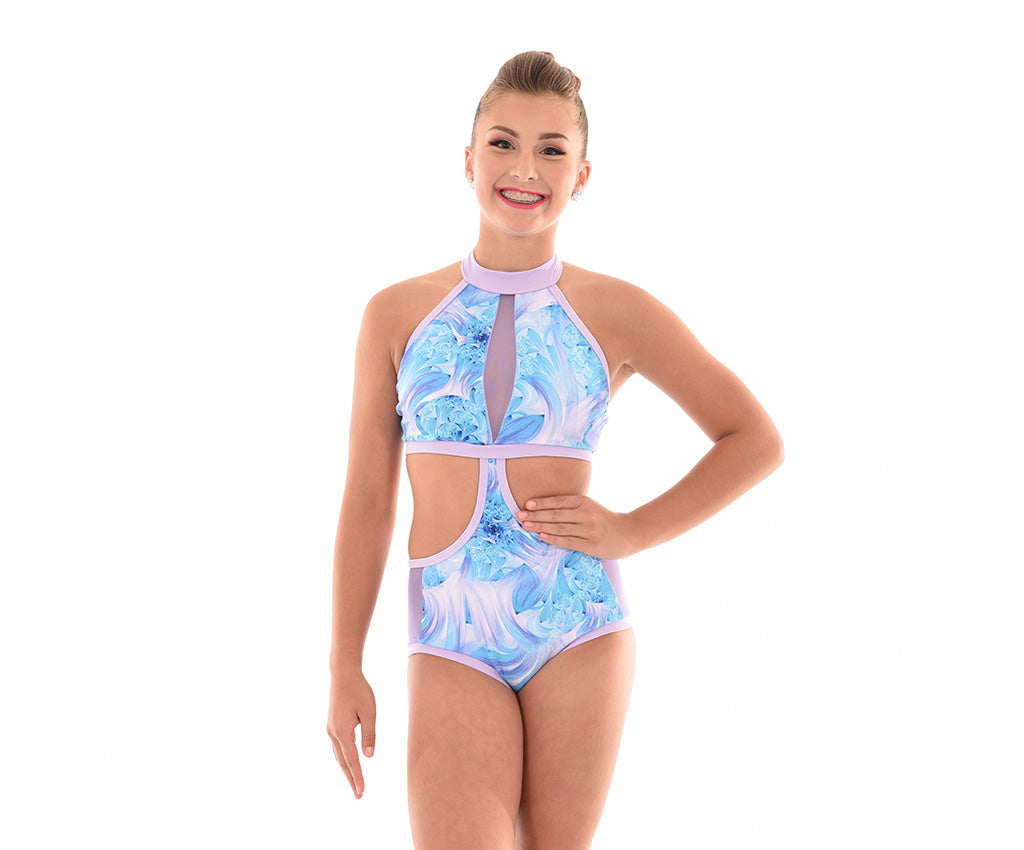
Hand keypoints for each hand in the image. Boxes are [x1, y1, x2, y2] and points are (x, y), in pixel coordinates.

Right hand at [326, 668, 375, 798]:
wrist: (343, 674)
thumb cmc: (359, 690)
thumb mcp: (369, 712)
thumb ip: (369, 735)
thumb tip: (368, 756)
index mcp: (342, 731)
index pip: (352, 760)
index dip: (357, 777)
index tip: (361, 791)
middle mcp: (333, 733)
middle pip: (343, 762)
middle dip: (351, 779)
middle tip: (359, 795)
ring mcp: (331, 729)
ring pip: (339, 756)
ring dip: (347, 770)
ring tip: (355, 783)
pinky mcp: (332, 725)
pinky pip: (338, 747)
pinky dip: (343, 758)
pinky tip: (348, 762)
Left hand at [516, 494, 635, 558]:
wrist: (627, 533)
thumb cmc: (603, 519)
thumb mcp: (589, 506)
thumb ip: (571, 506)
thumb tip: (543, 509)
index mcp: (584, 502)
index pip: (558, 501)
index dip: (542, 503)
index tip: (527, 504)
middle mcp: (586, 514)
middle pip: (556, 515)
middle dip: (535, 515)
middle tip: (519, 515)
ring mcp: (588, 530)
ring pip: (559, 528)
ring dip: (540, 527)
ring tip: (526, 526)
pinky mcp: (590, 545)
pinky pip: (568, 541)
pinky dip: (553, 539)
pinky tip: (542, 537)